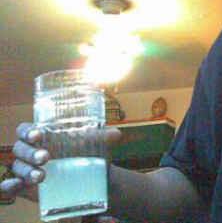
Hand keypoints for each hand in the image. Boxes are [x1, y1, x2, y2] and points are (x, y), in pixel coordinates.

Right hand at [0, 122, 121, 202]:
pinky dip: (9, 186)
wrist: (92, 179)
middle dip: (30, 152)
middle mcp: (31, 150)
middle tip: (46, 157)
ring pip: (18, 167)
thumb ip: (103, 138)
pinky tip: (16, 186)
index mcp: (42, 135)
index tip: (39, 134)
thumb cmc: (87, 154)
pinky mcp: (25, 186)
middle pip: (20, 148)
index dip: (28, 131)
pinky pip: (10, 186)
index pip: (26, 129)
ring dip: (26, 171)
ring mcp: (26, 169)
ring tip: (41, 176)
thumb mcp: (95, 145)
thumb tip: (116, 134)